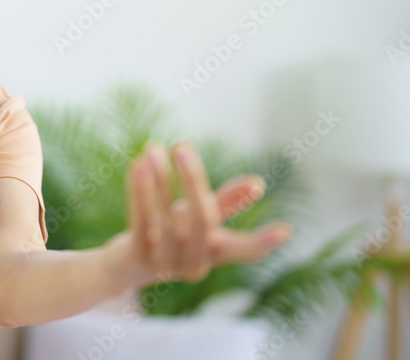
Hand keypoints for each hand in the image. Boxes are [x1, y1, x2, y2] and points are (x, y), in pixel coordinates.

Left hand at [105, 141, 292, 288]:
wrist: (124, 265)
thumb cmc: (168, 236)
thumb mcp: (195, 219)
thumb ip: (225, 202)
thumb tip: (258, 183)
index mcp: (214, 253)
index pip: (244, 250)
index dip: (264, 242)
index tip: (285, 230)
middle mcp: (194, 263)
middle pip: (203, 220)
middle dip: (193, 179)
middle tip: (182, 144)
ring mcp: (166, 263)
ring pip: (167, 216)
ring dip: (160, 177)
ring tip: (154, 147)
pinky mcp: (139, 257)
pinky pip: (142, 219)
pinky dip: (139, 189)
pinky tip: (138, 163)